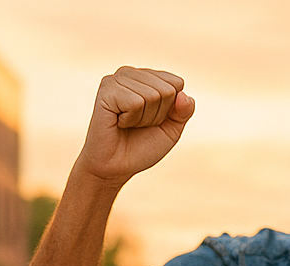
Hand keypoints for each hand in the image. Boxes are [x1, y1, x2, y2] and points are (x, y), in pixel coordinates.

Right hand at [75, 67, 194, 184]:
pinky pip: (135, 102)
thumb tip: (184, 95)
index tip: (152, 120)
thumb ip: (184, 111)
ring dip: (143, 118)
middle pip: (167, 90)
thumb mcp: (171, 130)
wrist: (116, 167)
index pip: (176, 83)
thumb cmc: (141, 147)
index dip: (170, 109)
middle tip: (138, 125)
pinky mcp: (106, 90)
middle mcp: (130, 73)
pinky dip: (131, 119)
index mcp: (146, 77)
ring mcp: (116, 80)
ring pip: (152, 95)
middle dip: (157, 115)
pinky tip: (118, 122)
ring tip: (127, 124)